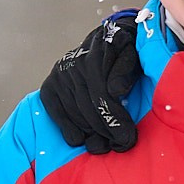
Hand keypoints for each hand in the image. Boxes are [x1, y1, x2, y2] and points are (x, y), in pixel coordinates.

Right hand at [39, 11, 140, 154]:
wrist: (107, 39)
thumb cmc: (124, 52)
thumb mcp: (134, 54)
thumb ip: (126, 70)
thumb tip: (116, 90)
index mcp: (97, 52)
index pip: (102, 95)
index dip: (116, 120)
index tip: (127, 138)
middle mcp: (74, 63)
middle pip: (89, 108)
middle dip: (107, 131)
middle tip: (121, 144)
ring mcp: (59, 75)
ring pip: (75, 114)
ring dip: (92, 134)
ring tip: (106, 142)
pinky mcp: (49, 87)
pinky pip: (58, 115)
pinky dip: (71, 131)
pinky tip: (84, 137)